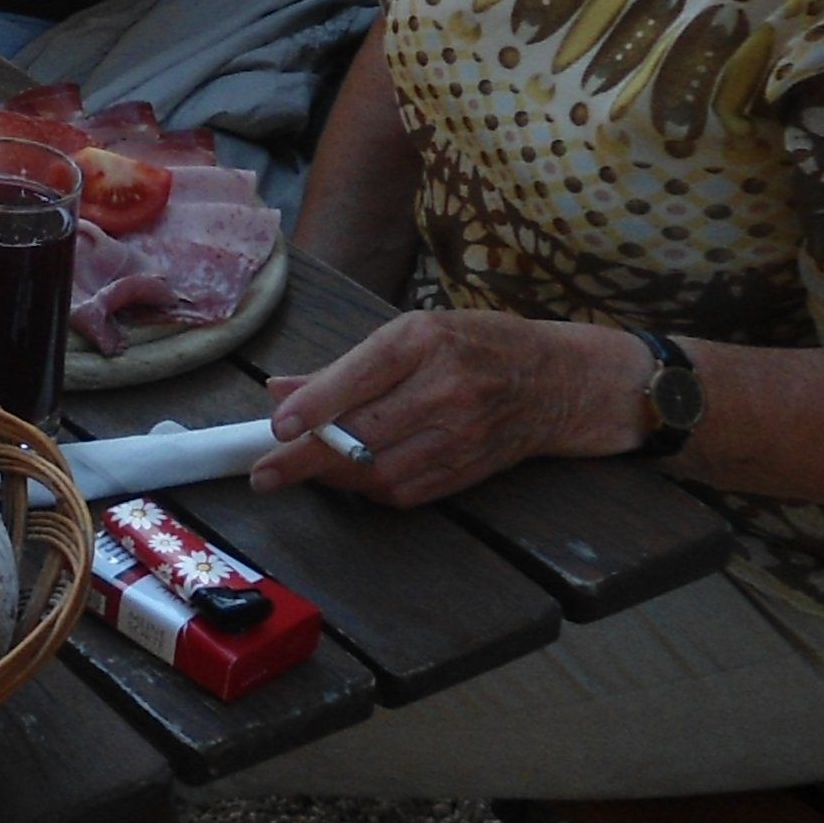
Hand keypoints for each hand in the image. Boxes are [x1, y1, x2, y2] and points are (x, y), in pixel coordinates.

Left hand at [247, 312, 651, 506]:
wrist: (558, 381)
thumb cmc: (476, 344)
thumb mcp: (412, 332)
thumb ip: (344, 367)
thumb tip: (278, 392)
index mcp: (424, 340)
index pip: (361, 374)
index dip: (316, 405)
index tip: (277, 426)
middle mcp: (445, 387)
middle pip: (364, 433)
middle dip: (307, 457)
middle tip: (265, 472)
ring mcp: (462, 433)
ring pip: (381, 470)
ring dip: (333, 476)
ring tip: (299, 470)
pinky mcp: (469, 468)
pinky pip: (405, 490)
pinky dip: (368, 488)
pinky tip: (348, 476)